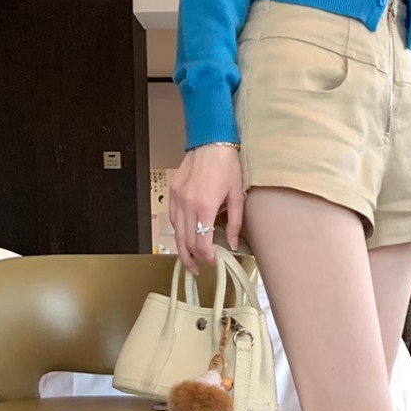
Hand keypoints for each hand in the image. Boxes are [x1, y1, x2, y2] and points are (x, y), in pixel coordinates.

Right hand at [169, 145, 243, 275]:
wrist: (211, 141)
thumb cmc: (226, 165)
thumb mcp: (237, 196)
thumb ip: (234, 223)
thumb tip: (232, 243)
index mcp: (205, 207)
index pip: (201, 244)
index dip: (206, 258)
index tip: (212, 263)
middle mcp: (188, 205)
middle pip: (186, 242)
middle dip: (192, 259)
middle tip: (198, 269)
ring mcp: (178, 198)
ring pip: (176, 232)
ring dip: (182, 248)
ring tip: (190, 258)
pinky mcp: (173, 192)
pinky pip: (173, 218)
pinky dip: (178, 231)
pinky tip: (185, 236)